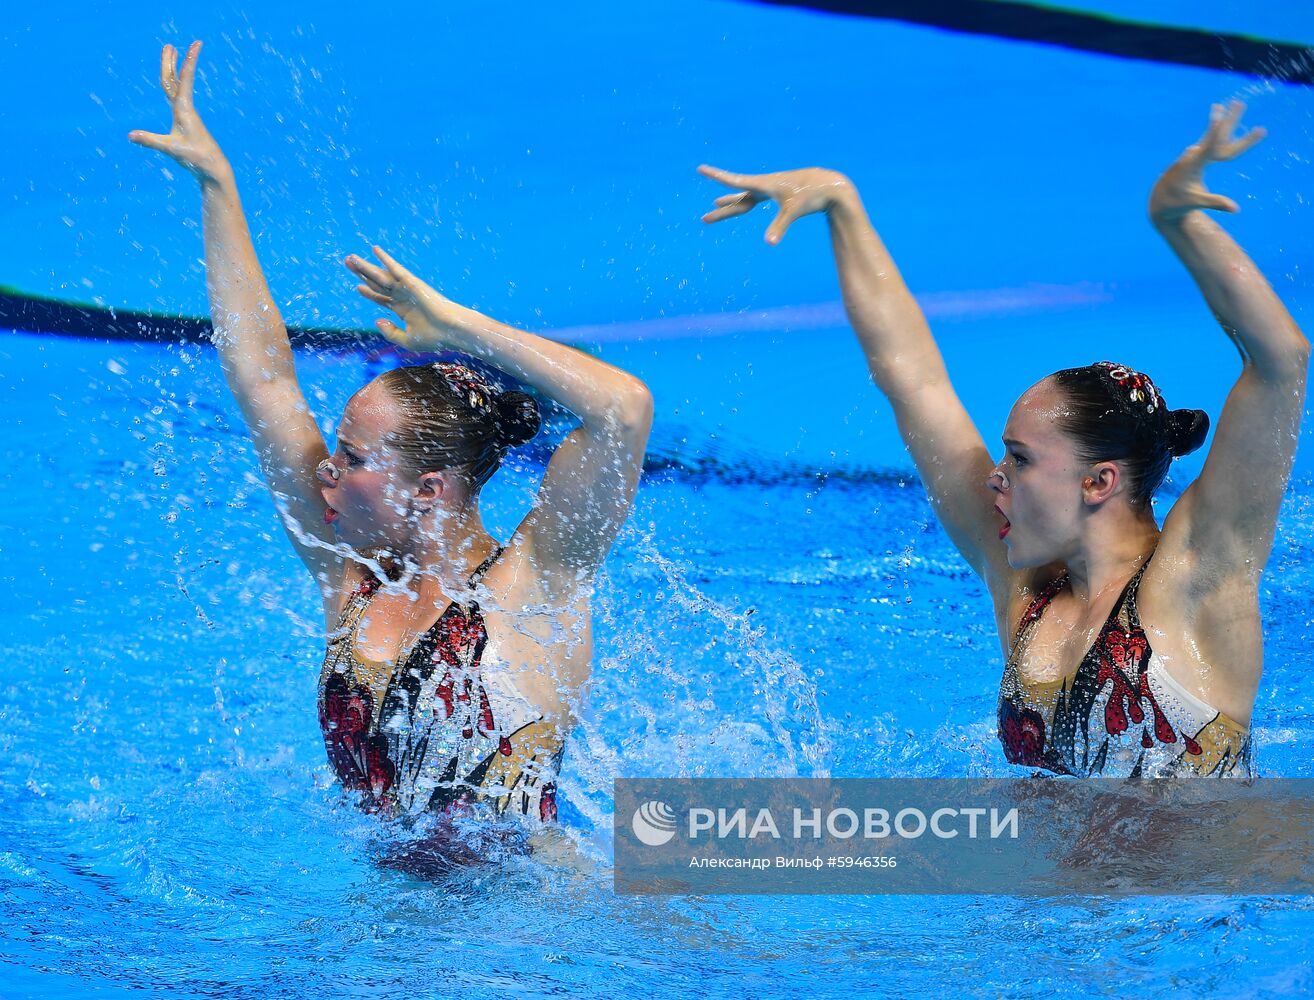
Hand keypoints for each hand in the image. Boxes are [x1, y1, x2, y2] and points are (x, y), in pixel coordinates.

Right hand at [128, 42, 228, 182]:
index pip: (183, 80)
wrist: (213, 168)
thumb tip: (130, 135)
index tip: (196, 45)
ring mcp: (186, 113)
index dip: (188, 62)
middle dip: (172, 62)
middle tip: (168, 45)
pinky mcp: (185, 120)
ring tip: (171, 53)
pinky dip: (174, 84)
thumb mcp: (171, 149)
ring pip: (177, 86)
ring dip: (172, 69)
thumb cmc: (195, 158)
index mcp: (184, 109)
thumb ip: (150, 140)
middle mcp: (186, 108)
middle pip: (175, 80)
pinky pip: (177, 96)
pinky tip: (173, 82)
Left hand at [347, 247, 466, 349]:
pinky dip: (385, 259)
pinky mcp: (412, 283)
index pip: (382, 299)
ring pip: (380, 275)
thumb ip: (391, 333)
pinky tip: (374, 249)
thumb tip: (377, 321)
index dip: (369, 293)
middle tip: (347, 262)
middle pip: (377, 283)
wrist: (452, 331)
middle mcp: (403, 297)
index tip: (358, 287)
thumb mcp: (408, 340)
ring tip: (349, 258)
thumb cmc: (435, 338)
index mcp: (403, 310)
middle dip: (362, 273)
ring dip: (365, 266)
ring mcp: (407, 289)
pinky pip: (395, 268)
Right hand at [698, 165, 852, 243]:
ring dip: (730, 202)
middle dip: (721, 211)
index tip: (700, 168)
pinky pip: (756, 198)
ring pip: (745, 198)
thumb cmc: (811, 196)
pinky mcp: (778, 193)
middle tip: (704, 219)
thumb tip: (769, 243)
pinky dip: (747, 201)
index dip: (716, 176)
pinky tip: (745, 202)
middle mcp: (763, 186)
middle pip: (737, 199)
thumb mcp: (792, 211)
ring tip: (715, 203)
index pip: (734, 182)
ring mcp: (770, 189)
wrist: (829, 186)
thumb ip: (778, 227)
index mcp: (763, 185)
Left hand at [1150, 101, 1265, 224]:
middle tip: (1240, 102)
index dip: (1214, 132)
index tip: (1218, 116)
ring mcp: (1195, 153)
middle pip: (1216, 136)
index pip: (1208, 146)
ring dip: (1229, 119)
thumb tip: (1236, 209)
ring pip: (1216, 135)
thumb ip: (1215, 203)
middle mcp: (1194, 155)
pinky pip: (1212, 139)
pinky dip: (1222, 129)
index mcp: (1193, 165)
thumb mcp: (1196, 202)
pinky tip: (1224, 115)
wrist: (1161, 199)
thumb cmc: (1177, 202)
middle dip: (1229, 120)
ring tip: (1238, 102)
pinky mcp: (1197, 154)